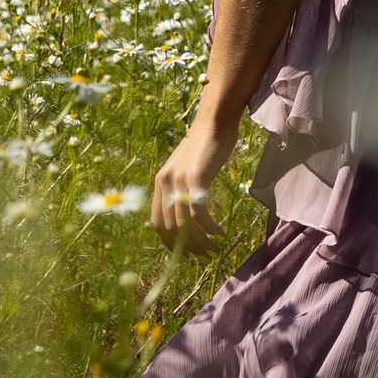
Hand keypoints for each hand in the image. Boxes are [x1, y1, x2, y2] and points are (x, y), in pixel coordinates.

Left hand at [151, 106, 240, 250]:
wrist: (214, 122)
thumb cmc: (206, 146)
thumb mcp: (187, 169)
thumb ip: (181, 188)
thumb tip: (188, 214)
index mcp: (160, 183)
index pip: (157, 223)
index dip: (170, 243)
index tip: (185, 254)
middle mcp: (164, 183)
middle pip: (171, 227)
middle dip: (188, 247)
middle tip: (205, 256)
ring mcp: (178, 181)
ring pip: (185, 224)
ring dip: (200, 242)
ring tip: (215, 250)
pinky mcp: (195, 179)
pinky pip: (199, 213)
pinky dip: (210, 228)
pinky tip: (220, 233)